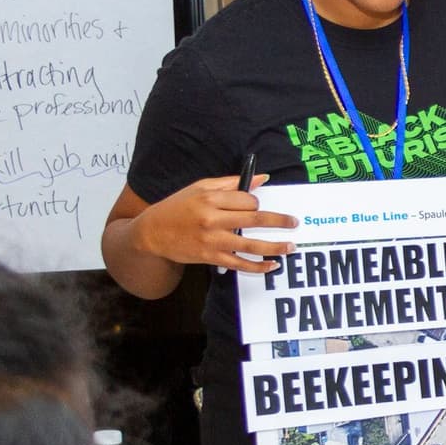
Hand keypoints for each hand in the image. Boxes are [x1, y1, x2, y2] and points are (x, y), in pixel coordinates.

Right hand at [130, 175, 297, 273]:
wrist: (151, 233)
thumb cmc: (177, 207)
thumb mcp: (200, 188)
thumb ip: (231, 183)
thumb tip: (262, 178)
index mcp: (210, 199)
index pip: (247, 199)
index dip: (257, 202)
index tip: (257, 205)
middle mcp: (212, 219)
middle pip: (254, 219)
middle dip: (279, 221)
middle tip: (295, 223)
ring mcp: (212, 240)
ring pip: (250, 244)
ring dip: (275, 246)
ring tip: (291, 246)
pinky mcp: (210, 257)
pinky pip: (239, 263)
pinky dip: (257, 266)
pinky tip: (272, 265)